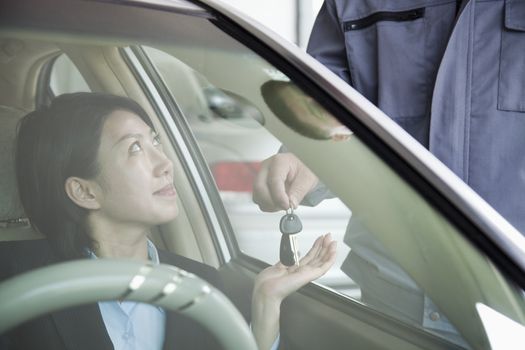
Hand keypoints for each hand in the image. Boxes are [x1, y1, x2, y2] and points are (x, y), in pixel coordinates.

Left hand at [250, 234, 336, 349]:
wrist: (266, 290)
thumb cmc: (268, 282)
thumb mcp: (278, 265)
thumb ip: (287, 259)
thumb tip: (294, 252)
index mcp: (294, 269)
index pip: (309, 257)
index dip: (315, 247)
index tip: (320, 239)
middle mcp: (302, 271)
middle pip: (317, 257)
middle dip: (323, 246)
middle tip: (329, 237)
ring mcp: (306, 274)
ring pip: (321, 262)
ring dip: (329, 251)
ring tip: (334, 242)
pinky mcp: (309, 276)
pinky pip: (323, 268)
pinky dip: (330, 260)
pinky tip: (334, 253)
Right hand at [253, 153, 317, 211]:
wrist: (299, 171)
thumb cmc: (303, 172)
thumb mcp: (307, 180)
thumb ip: (299, 191)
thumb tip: (291, 204)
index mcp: (279, 161)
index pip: (274, 180)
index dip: (279, 196)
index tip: (287, 205)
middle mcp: (266, 167)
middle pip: (259, 187)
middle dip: (272, 202)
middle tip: (285, 207)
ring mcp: (260, 176)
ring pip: (257, 195)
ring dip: (270, 205)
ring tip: (283, 204)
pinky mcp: (258, 186)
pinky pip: (258, 199)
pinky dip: (267, 206)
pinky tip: (278, 203)